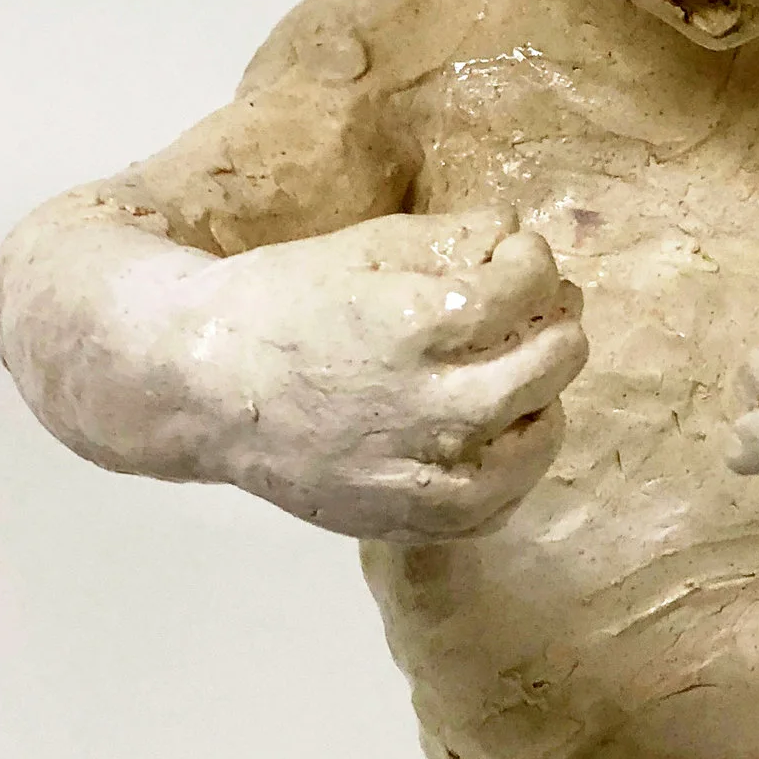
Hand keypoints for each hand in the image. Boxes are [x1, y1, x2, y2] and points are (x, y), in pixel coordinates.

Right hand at [183, 209, 584, 540]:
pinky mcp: (417, 521)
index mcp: (419, 324)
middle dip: (554, 319)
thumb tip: (516, 237)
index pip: (530, 285)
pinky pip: (504, 499)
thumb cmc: (279, 306)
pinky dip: (513, 461)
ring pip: (543, 431)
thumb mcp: (361, 247)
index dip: (533, 261)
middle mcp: (435, 407)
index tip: (516, 257)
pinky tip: (491, 432)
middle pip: (554, 359)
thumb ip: (450, 239)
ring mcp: (430, 475)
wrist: (204, 391)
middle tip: (534, 309)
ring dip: (544, 391)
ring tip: (515, 369)